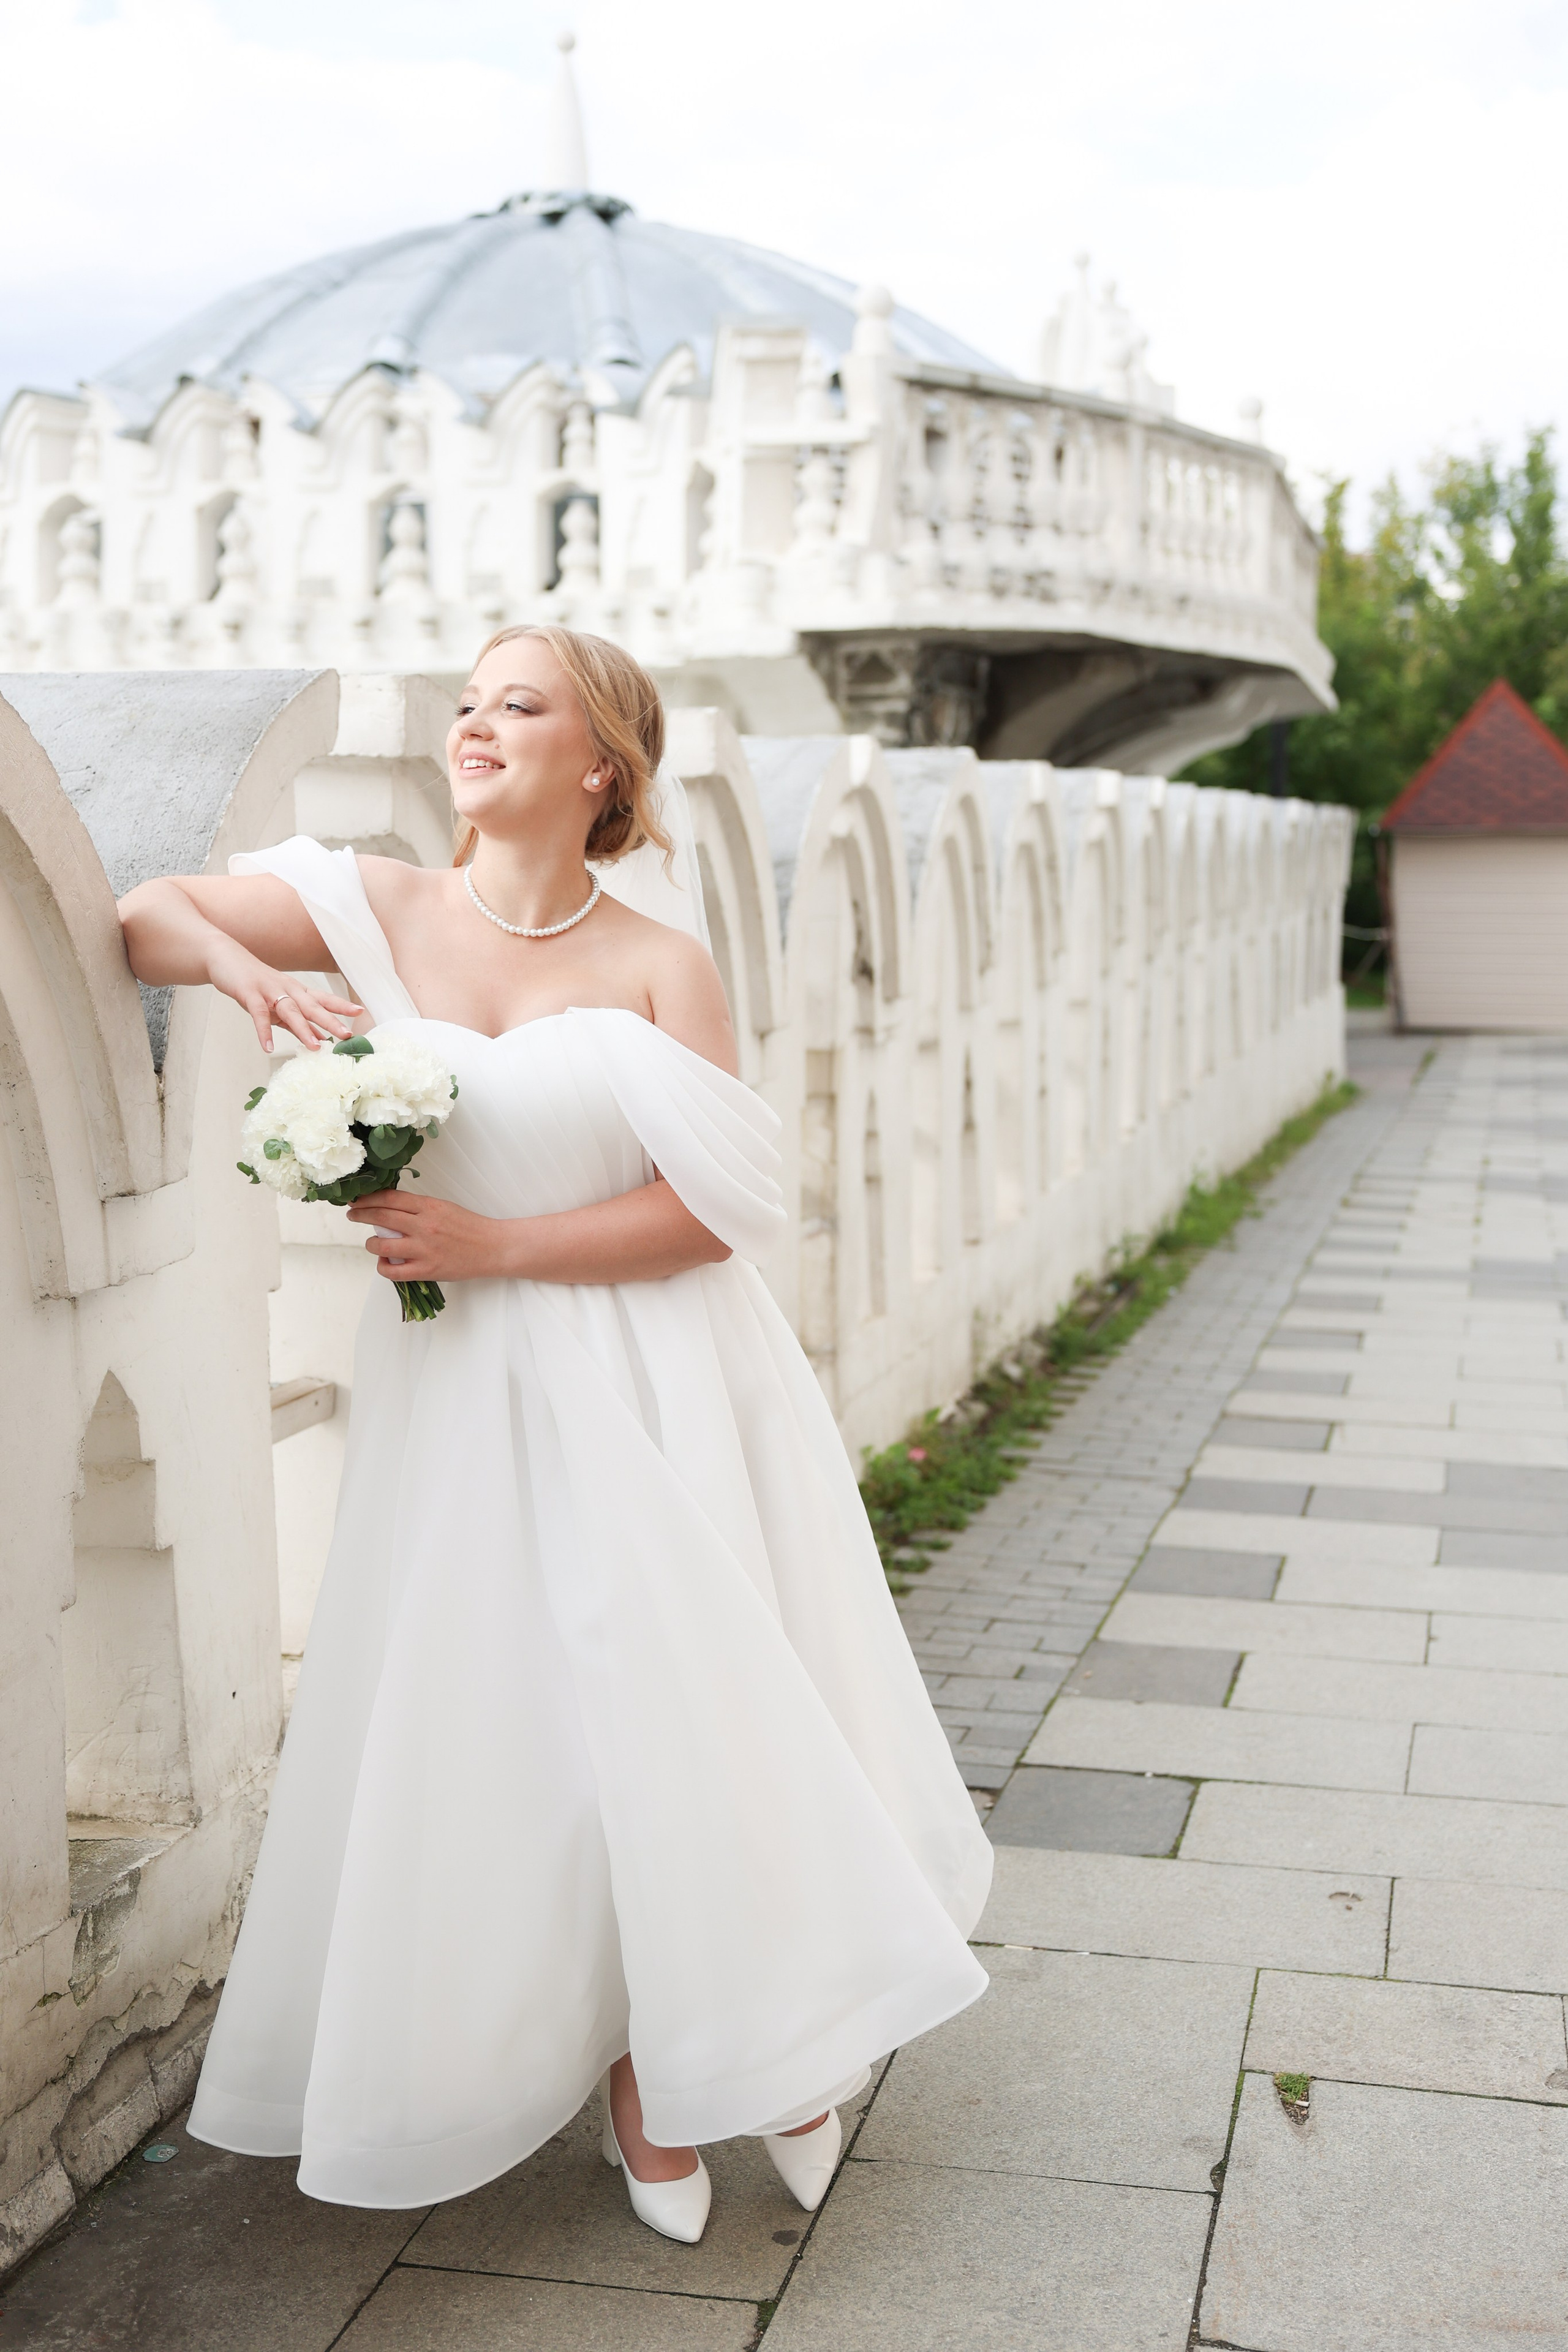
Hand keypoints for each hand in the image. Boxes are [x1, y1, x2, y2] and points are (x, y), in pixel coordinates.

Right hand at [205, 934, 362, 1053]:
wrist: (226, 958)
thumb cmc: (256, 983)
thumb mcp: (279, 1003)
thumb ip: (298, 1022)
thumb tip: (319, 1038)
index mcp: (297, 991)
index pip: (324, 998)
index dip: (341, 1005)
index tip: (361, 1012)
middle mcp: (288, 989)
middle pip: (313, 1006)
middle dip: (331, 1021)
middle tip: (348, 1034)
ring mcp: (269, 990)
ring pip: (290, 1011)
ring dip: (303, 1030)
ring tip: (316, 1048)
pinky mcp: (249, 994)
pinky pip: (259, 1015)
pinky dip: (264, 1032)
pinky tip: (268, 1048)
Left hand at [346, 1189, 502, 1283]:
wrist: (493, 1248)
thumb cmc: (469, 1227)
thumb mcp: (444, 1207)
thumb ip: (419, 1208)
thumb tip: (390, 1208)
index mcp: (429, 1207)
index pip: (390, 1198)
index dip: (369, 1198)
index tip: (357, 1199)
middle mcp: (424, 1226)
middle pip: (381, 1217)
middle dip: (361, 1214)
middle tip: (353, 1214)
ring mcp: (424, 1250)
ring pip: (382, 1245)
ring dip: (371, 1243)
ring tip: (372, 1242)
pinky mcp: (427, 1270)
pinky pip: (393, 1271)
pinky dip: (383, 1266)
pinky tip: (386, 1262)